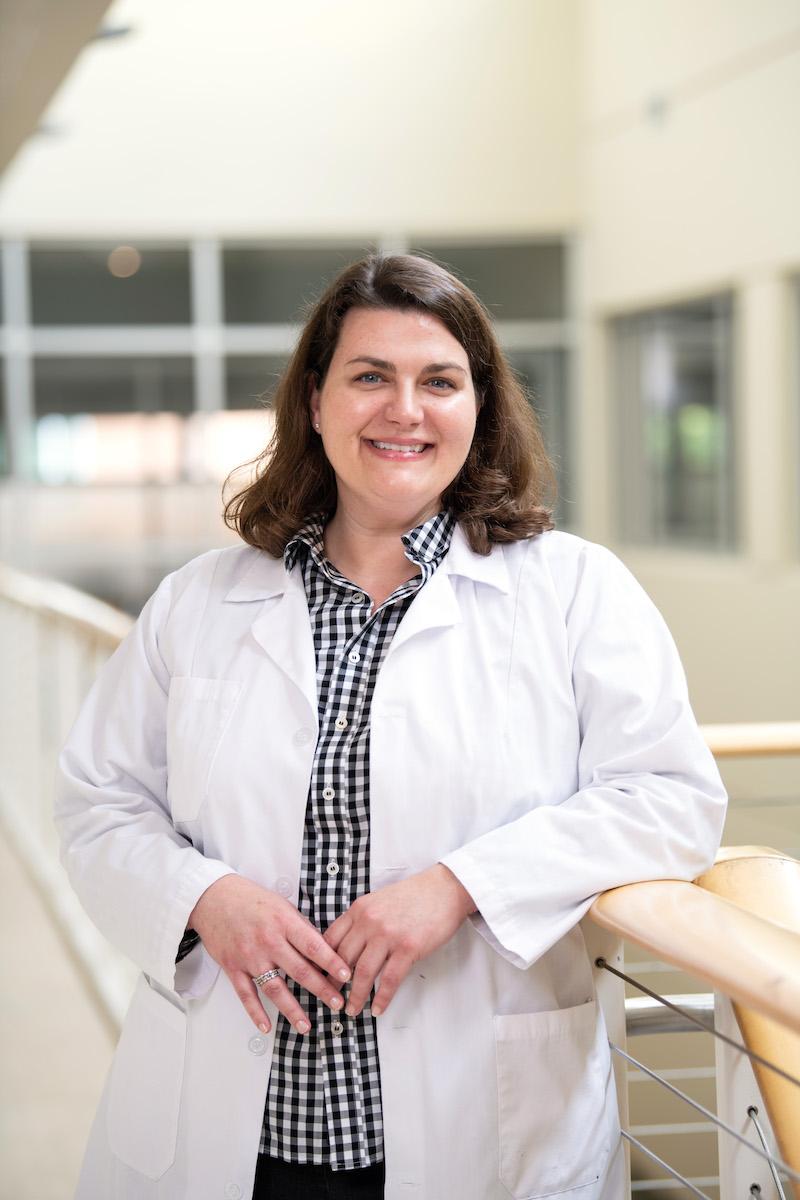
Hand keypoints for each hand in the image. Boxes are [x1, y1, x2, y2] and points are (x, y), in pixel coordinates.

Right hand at [187, 874, 351, 1034]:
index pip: (313, 946)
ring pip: (274, 988)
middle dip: (321, 989)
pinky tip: (266, 1026)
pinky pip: (246, 995)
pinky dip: (255, 1013)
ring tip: (306, 1025)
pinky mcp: (233, 967)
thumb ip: (300, 928)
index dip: (332, 962)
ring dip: (292, 1009)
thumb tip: (323, 949)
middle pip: (299, 971)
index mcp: (284, 922)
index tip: (346, 976)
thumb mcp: (282, 905)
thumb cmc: (251, 899)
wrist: (214, 897)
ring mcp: (249, 956)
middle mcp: (268, 940)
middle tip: (337, 1004)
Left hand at [323, 864, 475, 1018]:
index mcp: (360, 909)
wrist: (445, 889)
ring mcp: (388, 935)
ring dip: (356, 996)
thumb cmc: (414, 896)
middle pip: (342, 959)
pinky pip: (390, 980)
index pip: (331, 939)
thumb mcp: (379, 901)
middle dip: (334, 983)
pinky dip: (382, 998)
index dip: (322, 962)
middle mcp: (369, 921)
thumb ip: (362, 920)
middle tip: (331, 998)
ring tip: (353, 1009)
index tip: (318, 976)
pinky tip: (378, 1009)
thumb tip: (349, 947)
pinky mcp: (408, 947)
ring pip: (363, 973)